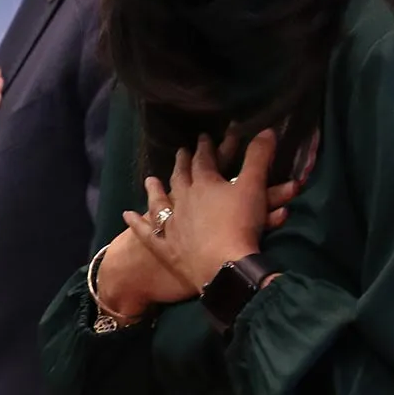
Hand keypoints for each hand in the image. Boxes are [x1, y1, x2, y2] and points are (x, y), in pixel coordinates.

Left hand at [126, 129, 295, 292]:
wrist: (224, 266)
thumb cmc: (240, 224)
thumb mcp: (254, 187)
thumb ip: (259, 158)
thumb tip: (266, 129)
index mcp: (204, 184)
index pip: (203, 161)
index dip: (205, 148)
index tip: (203, 138)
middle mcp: (182, 200)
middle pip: (180, 178)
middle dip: (182, 164)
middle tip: (180, 152)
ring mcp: (171, 223)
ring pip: (159, 201)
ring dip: (155, 190)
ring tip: (150, 180)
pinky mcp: (165, 246)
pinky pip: (147, 232)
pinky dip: (137, 223)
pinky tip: (127, 215)